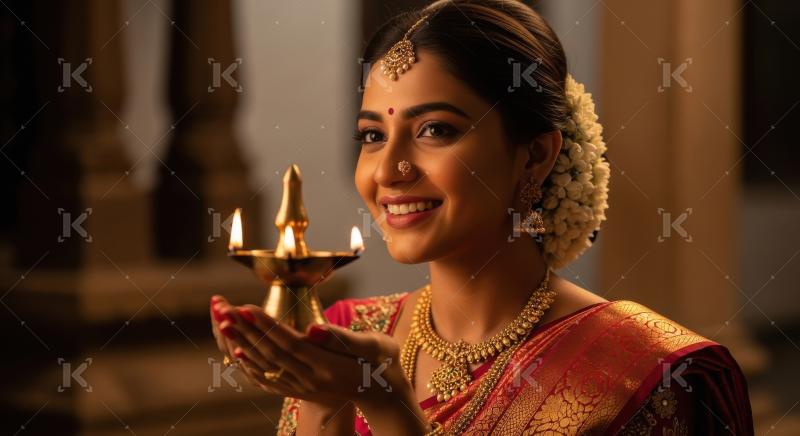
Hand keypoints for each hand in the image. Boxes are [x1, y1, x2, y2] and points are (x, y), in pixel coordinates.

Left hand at [209, 296, 412, 408]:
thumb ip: (343, 339)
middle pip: (272, 352)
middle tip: (222, 309)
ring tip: (222, 322)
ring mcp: (303, 387)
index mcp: (328, 366)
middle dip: (245, 330)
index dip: (266, 326)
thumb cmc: (383, 362)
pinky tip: (236, 353)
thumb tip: (313, 329)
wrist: (384, 394)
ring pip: (266, 364)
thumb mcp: (374, 346)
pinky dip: (250, 365)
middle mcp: (311, 379)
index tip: (245, 307)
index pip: (290, 343)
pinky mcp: (300, 389)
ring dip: (242, 343)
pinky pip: (269, 378)